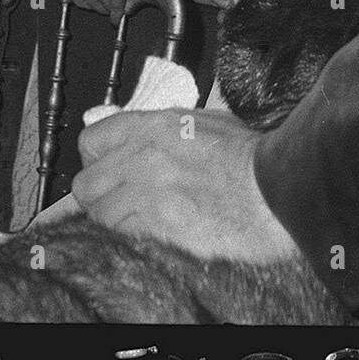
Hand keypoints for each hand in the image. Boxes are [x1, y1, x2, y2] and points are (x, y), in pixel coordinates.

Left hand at [73, 108, 300, 263]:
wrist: (273, 189)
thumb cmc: (250, 157)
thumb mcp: (207, 122)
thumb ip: (166, 127)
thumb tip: (143, 134)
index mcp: (152, 126)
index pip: (91, 140)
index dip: (94, 157)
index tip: (103, 166)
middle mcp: (141, 157)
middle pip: (85, 184)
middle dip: (96, 194)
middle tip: (114, 198)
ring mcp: (147, 194)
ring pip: (100, 215)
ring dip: (114, 219)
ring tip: (137, 219)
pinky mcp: (157, 227)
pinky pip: (124, 236)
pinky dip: (132, 237)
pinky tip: (152, 233)